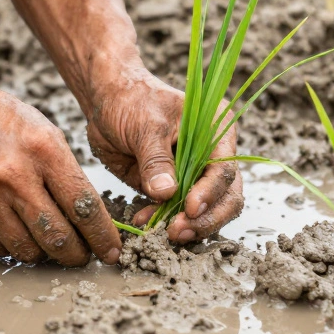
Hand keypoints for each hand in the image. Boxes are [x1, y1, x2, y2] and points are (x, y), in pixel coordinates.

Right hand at [0, 79, 121, 265]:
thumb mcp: (42, 131)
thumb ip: (66, 172)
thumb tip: (88, 218)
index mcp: (43, 150)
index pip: (84, 207)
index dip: (103, 237)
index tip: (111, 252)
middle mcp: (13, 176)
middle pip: (58, 237)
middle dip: (77, 254)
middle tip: (82, 255)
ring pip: (28, 250)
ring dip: (43, 253)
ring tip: (47, 242)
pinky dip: (11, 245)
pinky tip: (15, 230)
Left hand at [86, 66, 243, 243]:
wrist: (108, 100)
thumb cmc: (131, 101)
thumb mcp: (145, 126)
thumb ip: (156, 160)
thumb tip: (166, 193)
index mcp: (216, 131)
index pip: (224, 169)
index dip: (211, 192)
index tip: (191, 208)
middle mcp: (211, 155)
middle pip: (226, 196)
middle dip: (206, 218)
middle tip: (179, 230)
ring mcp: (193, 174)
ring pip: (205, 210)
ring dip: (186, 225)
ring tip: (163, 232)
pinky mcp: (172, 188)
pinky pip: (174, 212)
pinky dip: (161, 220)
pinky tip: (144, 222)